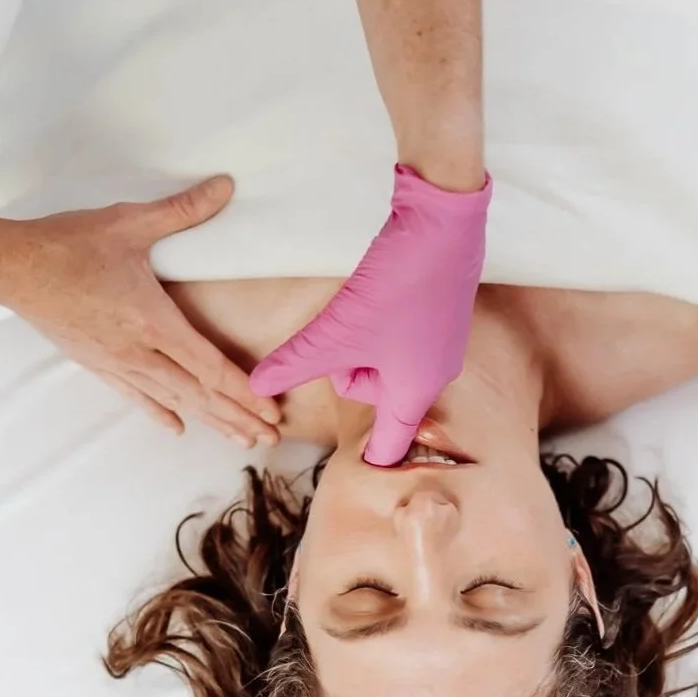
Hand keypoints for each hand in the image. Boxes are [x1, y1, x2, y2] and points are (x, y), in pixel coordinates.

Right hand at [3, 176, 280, 445]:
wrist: (11, 268)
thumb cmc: (69, 245)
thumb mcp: (129, 222)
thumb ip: (182, 210)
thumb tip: (225, 186)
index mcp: (152, 321)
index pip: (209, 366)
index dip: (244, 391)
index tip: (270, 411)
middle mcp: (138, 351)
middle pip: (199, 394)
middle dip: (238, 417)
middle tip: (270, 439)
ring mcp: (116, 362)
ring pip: (173, 401)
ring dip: (210, 421)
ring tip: (241, 441)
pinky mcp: (97, 364)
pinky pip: (136, 396)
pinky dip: (162, 413)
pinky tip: (178, 428)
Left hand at [249, 165, 490, 464]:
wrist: (442, 224)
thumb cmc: (397, 286)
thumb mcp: (335, 332)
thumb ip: (293, 364)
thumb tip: (255, 389)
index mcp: (414, 394)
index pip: (389, 448)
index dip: (367, 460)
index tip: (354, 472)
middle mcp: (435, 377)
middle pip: (377, 397)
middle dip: (350, 371)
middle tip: (346, 334)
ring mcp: (442, 347)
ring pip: (385, 364)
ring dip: (363, 343)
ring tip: (365, 307)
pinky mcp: (442, 317)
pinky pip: (401, 338)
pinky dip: (382, 323)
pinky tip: (383, 293)